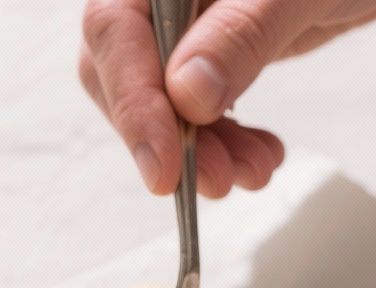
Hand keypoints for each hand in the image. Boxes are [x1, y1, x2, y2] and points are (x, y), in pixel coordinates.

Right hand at [80, 0, 375, 197]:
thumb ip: (241, 33)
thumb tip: (186, 95)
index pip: (115, 29)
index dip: (134, 104)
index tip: (164, 167)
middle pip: (124, 72)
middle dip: (170, 137)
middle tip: (216, 179)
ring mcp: (182, 20)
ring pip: (158, 100)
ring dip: (204, 151)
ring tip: (253, 170)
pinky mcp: (208, 48)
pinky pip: (192, 108)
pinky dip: (224, 143)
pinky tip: (259, 154)